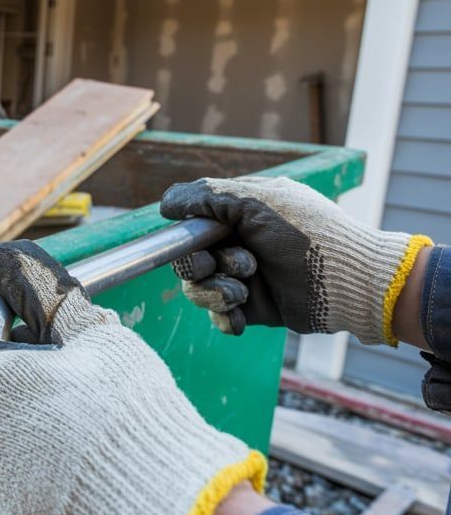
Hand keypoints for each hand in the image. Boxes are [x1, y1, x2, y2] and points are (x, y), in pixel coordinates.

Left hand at [0, 241, 265, 514]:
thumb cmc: (130, 420)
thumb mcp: (106, 343)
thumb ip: (62, 307)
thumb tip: (28, 265)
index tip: (27, 357)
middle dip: (20, 408)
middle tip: (77, 408)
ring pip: (3, 468)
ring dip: (34, 459)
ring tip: (95, 461)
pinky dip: (50, 507)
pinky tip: (97, 504)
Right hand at [160, 176, 430, 345]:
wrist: (349, 281)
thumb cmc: (306, 233)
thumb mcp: (256, 201)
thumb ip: (207, 197)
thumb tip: (164, 205)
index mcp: (239, 215)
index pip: (192, 225)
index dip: (185, 236)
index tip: (189, 241)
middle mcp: (238, 245)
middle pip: (189, 261)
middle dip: (200, 266)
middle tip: (226, 265)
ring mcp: (245, 278)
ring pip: (200, 290)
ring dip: (214, 291)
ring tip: (242, 290)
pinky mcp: (254, 309)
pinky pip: (220, 317)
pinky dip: (224, 318)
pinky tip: (239, 316)